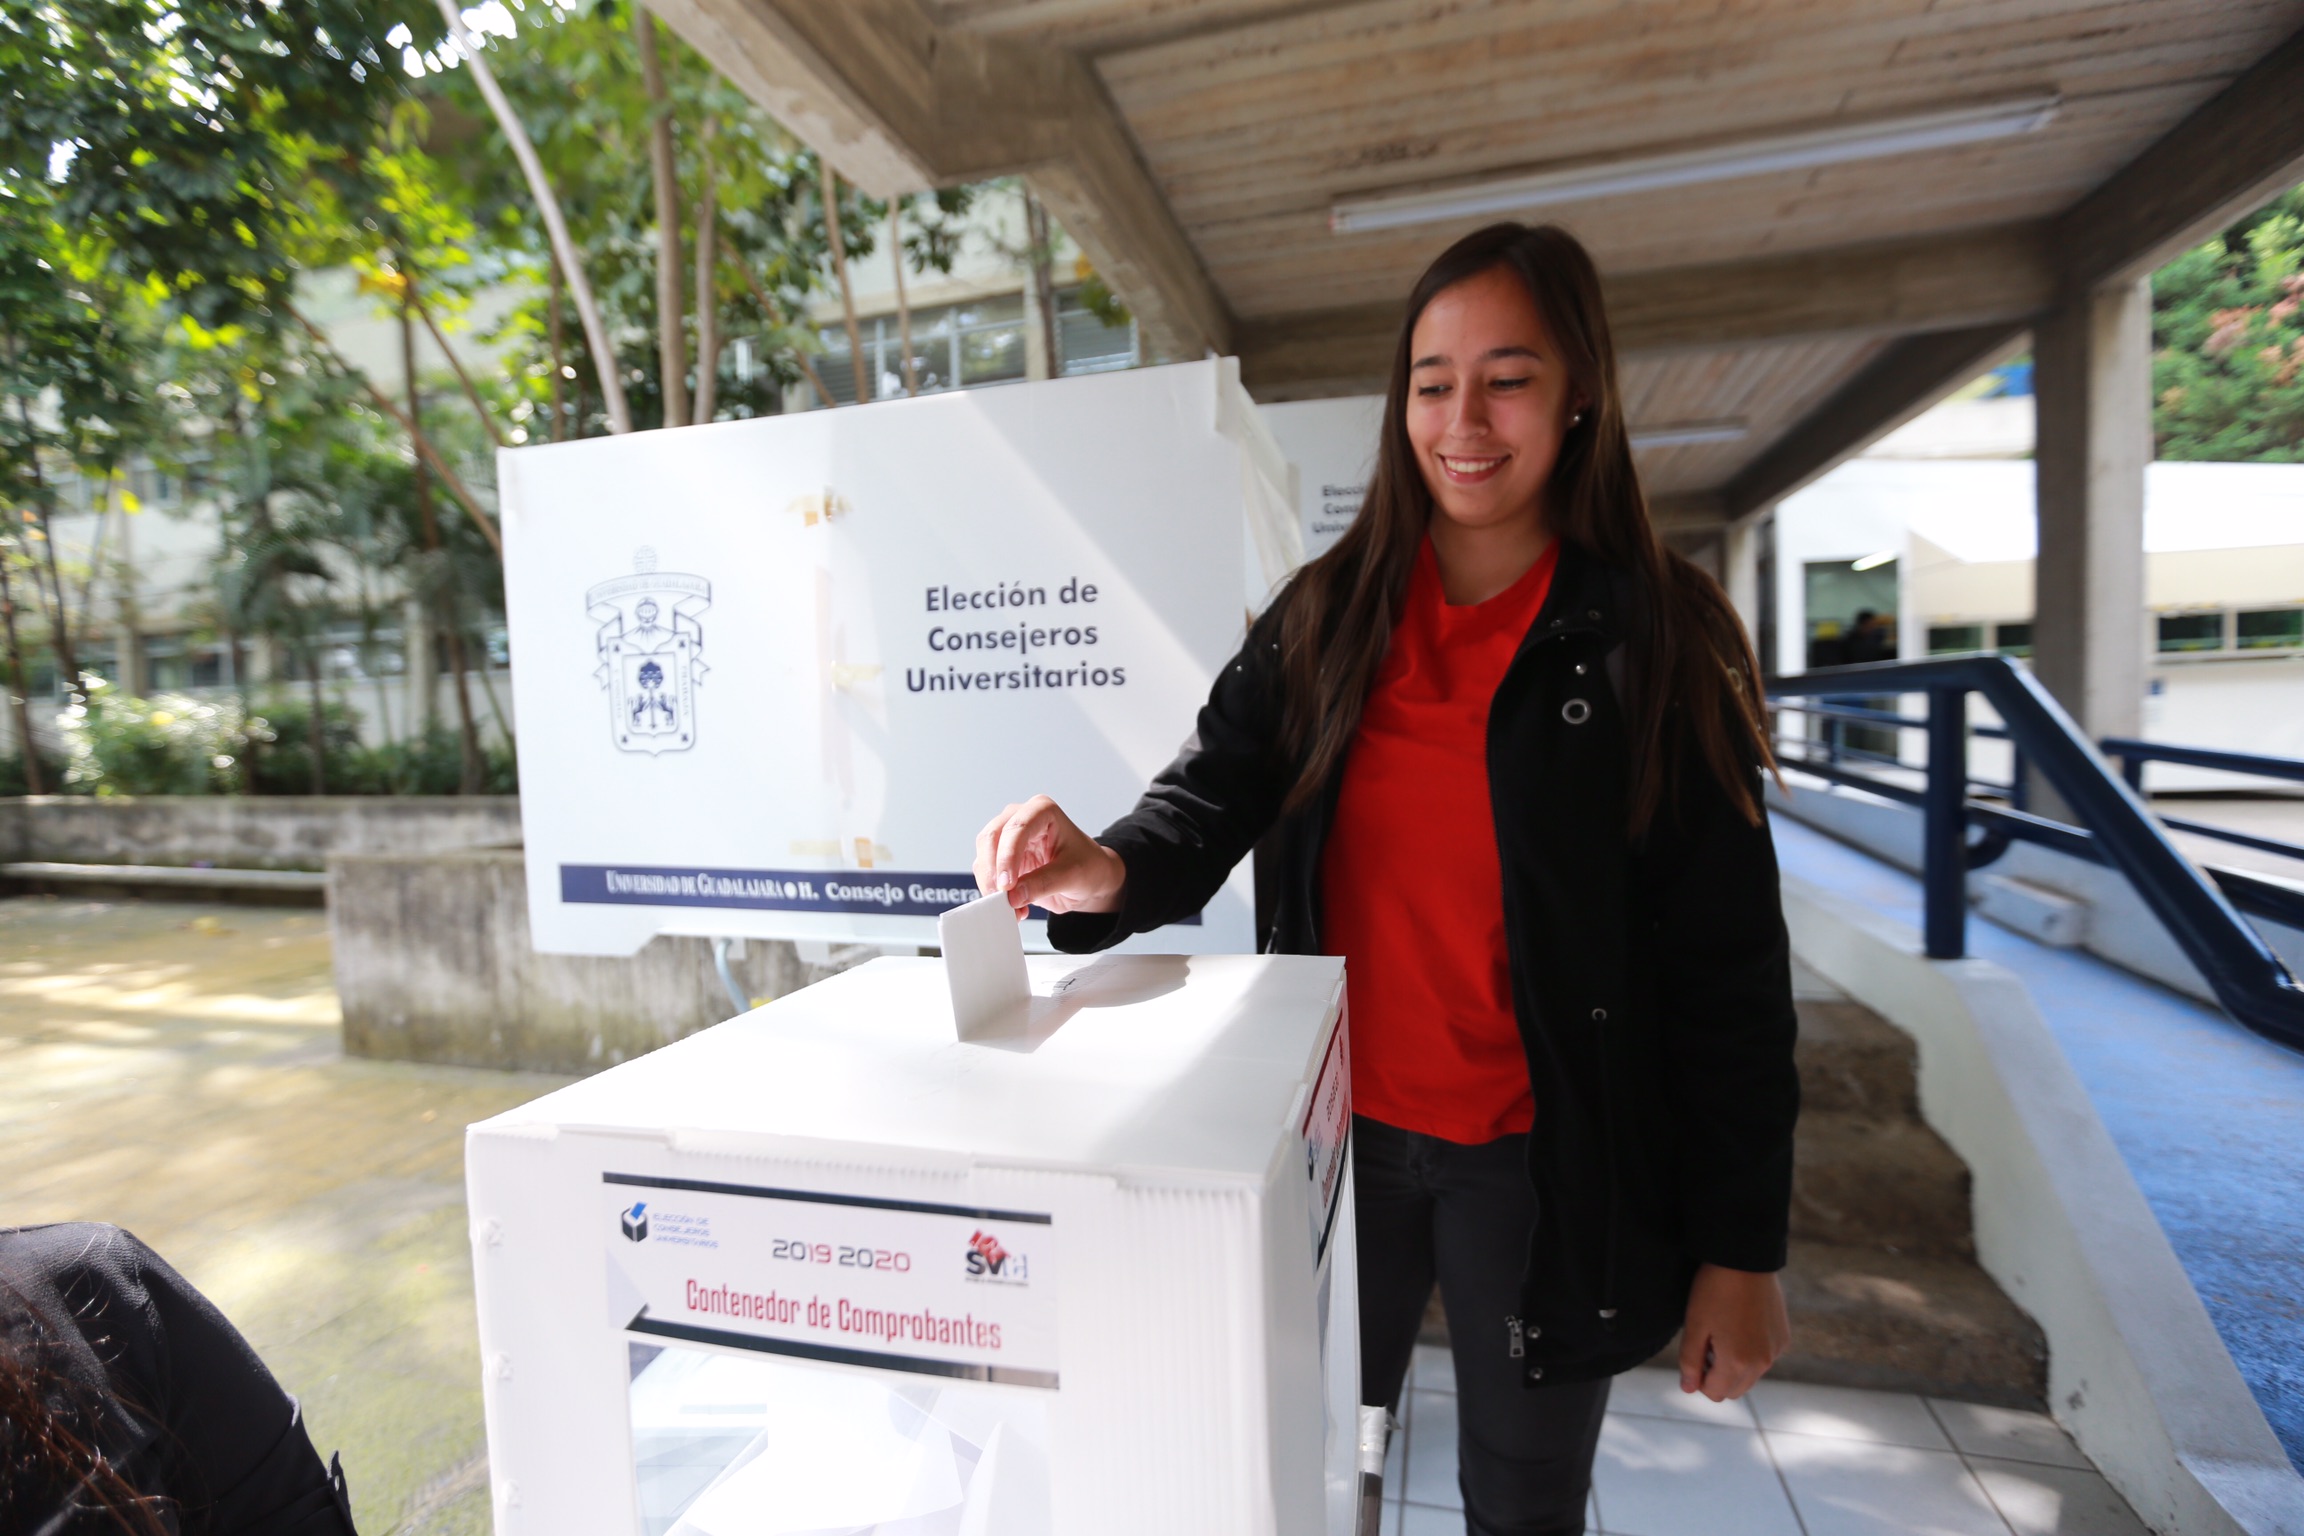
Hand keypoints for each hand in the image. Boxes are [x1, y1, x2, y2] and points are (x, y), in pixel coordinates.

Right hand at [972, 795, 1126, 920]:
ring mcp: (1008, 837)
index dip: (1007, 856)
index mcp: (1043, 811)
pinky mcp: (1002, 858)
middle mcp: (1021, 818)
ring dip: (991, 884)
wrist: (1091, 879)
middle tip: (1003, 897)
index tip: (1007, 884)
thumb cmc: (1089, 867)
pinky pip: (986, 873)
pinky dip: (993, 891)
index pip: (1017, 828)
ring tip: (1012, 906)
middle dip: (994, 871)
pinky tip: (1012, 905)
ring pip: (983, 856)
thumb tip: (1012, 896)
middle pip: (991, 838)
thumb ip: (1042, 884)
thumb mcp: (1073, 875)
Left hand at [1678, 1263, 1788, 1401]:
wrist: (1745, 1259)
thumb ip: (1690, 1362)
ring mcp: (1776, 1350)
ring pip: (1751, 1376)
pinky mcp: (1783, 1337)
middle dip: (1718, 1377)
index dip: (1699, 1380)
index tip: (1694, 1357)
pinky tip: (1740, 1326)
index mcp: (1738, 1363)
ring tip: (1723, 1334)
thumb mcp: (1695, 1326)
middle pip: (1735, 1390)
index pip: (1715, 1393)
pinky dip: (1751, 1353)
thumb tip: (1689, 1389)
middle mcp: (1763, 1362)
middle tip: (1707, 1346)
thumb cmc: (1714, 1291)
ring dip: (1735, 1367)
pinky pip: (1764, 1358)